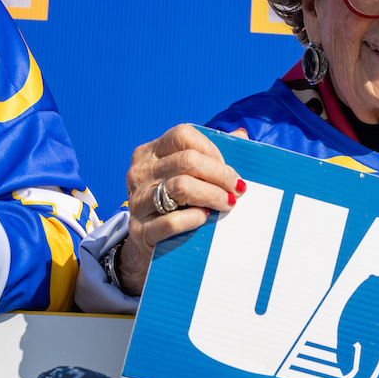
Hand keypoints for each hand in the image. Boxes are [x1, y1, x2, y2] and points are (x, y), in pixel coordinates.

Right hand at [120, 124, 245, 294]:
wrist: (153, 243)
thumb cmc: (178, 202)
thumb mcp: (189, 175)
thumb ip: (212, 154)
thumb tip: (241, 134)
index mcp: (150, 152)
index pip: (182, 135)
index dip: (212, 149)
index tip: (228, 168)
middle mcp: (139, 172)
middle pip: (187, 161)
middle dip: (220, 174)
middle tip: (238, 189)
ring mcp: (137, 201)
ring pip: (181, 187)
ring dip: (213, 195)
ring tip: (228, 203)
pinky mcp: (140, 230)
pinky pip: (172, 221)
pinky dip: (194, 218)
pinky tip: (205, 218)